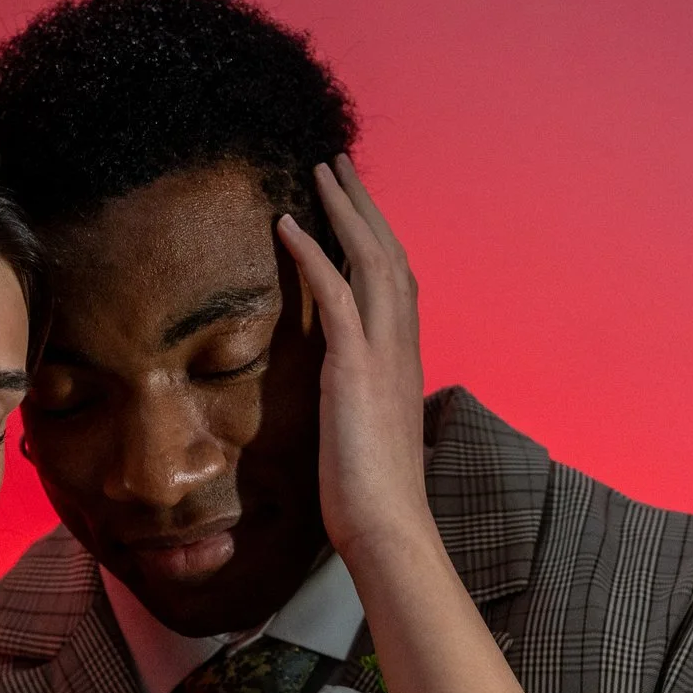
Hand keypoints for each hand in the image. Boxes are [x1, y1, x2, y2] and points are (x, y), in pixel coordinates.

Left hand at [276, 156, 434, 562]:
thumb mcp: (368, 438)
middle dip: (365, 206)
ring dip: (345, 210)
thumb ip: (362, 407)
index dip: (378, 238)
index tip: (356, 207)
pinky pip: (336, 294)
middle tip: (338, 164)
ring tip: (320, 172)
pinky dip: (315, 253)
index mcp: (404, 362)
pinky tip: (288, 224)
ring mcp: (383, 354)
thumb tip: (350, 405)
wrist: (388, 528)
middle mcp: (402, 347)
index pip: (396, 283)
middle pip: (389, 255)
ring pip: (371, 261)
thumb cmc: (374, 498)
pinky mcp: (355, 368)